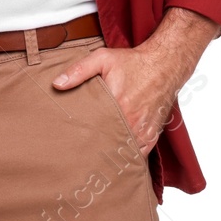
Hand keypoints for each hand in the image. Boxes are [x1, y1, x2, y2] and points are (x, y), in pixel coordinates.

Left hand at [50, 43, 188, 155]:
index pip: (94, 129)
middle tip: (80, 155)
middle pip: (108, 144)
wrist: (164, 65)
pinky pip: (140, 153)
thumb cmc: (133, 63)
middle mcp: (132, 121)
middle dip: (95, 150)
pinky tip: (117, 158)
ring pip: (124, 152)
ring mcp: (143, 130)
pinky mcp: (152, 134)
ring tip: (96, 161)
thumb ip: (78, 71)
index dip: (82, 138)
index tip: (71, 142)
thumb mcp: (102, 59)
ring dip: (112, 155)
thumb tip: (57, 84)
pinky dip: (129, 156)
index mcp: (117, 105)